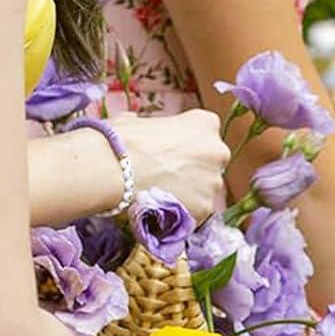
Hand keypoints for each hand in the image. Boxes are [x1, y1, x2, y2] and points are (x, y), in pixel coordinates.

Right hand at [112, 110, 228, 223]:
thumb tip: (140, 127)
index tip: (171, 155)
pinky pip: (195, 213)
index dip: (186, 148)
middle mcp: (218, 151)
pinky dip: (181, 214)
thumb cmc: (125, 140)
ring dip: (188, 195)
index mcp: (206, 123)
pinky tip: (163, 211)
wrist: (116, 170)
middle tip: (167, 178)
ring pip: (204, 192)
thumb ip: (154, 127)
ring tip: (162, 197)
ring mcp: (213, 183)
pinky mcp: (205, 209)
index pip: (205, 136)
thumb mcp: (142, 121)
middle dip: (193, 172)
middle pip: (210, 166)